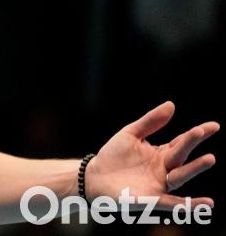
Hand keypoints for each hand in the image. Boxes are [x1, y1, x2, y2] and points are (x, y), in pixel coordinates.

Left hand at [85, 101, 217, 210]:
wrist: (94, 176)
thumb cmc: (114, 155)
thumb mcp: (131, 134)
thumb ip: (150, 121)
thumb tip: (171, 104)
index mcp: (162, 153)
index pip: (182, 142)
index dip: (197, 134)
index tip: (214, 125)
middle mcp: (165, 169)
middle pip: (181, 155)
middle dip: (191, 143)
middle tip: (202, 130)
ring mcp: (160, 184)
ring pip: (180, 176)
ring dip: (194, 168)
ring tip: (209, 158)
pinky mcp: (152, 199)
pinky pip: (173, 203)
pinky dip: (189, 204)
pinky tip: (207, 204)